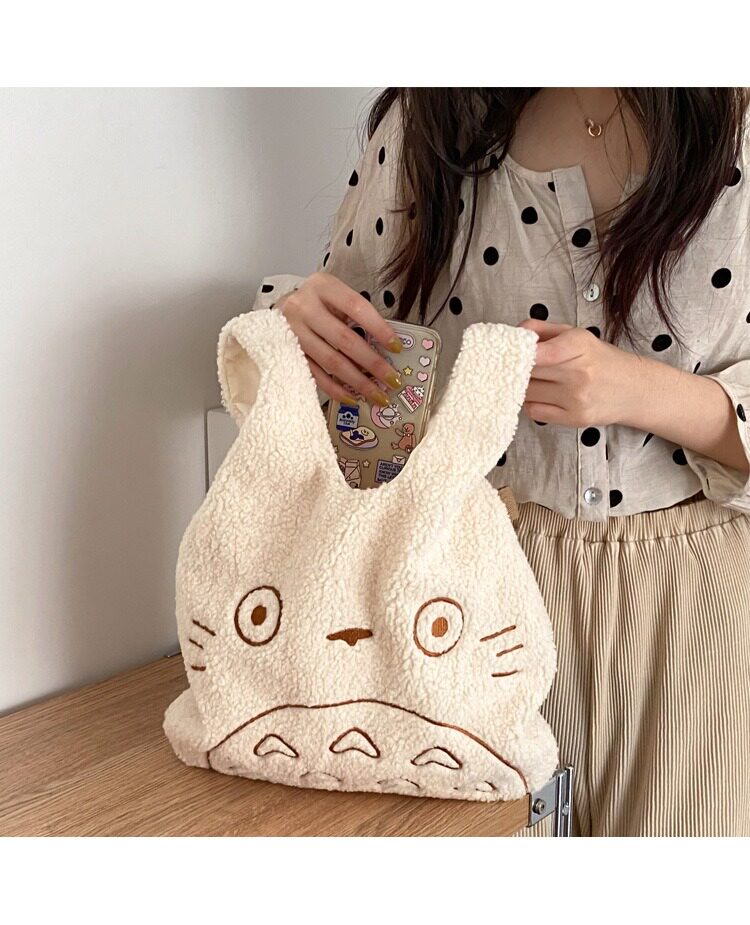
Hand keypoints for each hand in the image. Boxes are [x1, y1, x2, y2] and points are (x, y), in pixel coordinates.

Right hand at [275, 272, 402, 405]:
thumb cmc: (316, 302)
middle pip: (344, 339)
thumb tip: (387, 348)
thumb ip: (356, 314)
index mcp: (322, 286)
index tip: (397, 347)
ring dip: (358, 381)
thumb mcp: (335, 296)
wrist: (281, 308)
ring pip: (331, 361)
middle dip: (373, 363)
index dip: (379, 328)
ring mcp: (293, 331)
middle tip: (392, 380)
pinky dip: (335, 388)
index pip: (357, 307)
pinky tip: (352, 397)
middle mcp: (304, 307)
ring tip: (377, 394)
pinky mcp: (287, 353)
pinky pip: (315, 375)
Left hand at [517, 318, 641, 426]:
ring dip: (524, 387)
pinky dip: (532, 403)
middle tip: (518, 366)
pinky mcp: (575, 419)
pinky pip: (535, 411)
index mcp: (580, 346)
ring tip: (536, 380)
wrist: (635, 389)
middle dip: (519, 369)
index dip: (520, 353)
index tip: (510, 353)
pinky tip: (543, 396)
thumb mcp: (578, 335)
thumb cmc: (603, 361)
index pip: (539, 352)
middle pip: (528, 373)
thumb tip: (517, 333)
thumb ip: (544, 330)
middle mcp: (579, 373)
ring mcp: (576, 399)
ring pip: (527, 393)